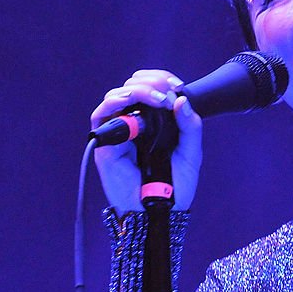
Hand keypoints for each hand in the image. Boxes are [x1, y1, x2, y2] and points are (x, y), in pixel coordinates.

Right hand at [90, 70, 201, 214]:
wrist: (163, 212)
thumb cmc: (177, 186)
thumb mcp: (191, 153)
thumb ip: (190, 127)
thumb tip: (182, 100)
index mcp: (154, 122)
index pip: (150, 87)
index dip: (161, 79)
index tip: (177, 84)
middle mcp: (135, 124)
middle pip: (132, 87)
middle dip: (151, 82)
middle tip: (168, 92)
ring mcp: (119, 134)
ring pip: (116, 97)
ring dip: (136, 90)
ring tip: (157, 98)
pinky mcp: (106, 146)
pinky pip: (101, 117)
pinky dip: (114, 104)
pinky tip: (130, 102)